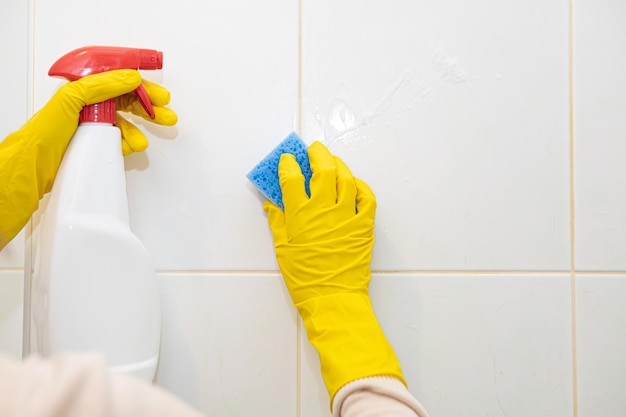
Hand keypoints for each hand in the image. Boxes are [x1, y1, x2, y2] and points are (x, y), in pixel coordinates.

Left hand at [0, 69, 175, 248]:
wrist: (33, 166)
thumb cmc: (44, 133)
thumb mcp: (72, 99)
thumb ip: (102, 85)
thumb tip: (129, 78)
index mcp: (82, 89)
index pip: (118, 81)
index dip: (140, 87)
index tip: (158, 94)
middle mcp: (87, 105)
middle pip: (126, 101)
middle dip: (148, 108)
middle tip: (165, 114)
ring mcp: (90, 124)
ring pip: (124, 122)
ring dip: (139, 130)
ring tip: (144, 140)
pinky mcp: (92, 142)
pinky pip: (118, 140)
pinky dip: (128, 143)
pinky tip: (131, 147)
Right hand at [263, 140, 375, 304]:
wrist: (332, 298)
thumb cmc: (305, 278)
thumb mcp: (283, 249)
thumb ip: (278, 222)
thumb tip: (272, 205)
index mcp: (301, 215)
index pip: (293, 179)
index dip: (289, 165)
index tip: (287, 159)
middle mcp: (324, 210)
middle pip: (323, 170)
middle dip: (317, 155)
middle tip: (313, 149)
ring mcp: (346, 216)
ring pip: (346, 179)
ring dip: (339, 165)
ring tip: (333, 160)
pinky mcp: (363, 226)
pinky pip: (367, 199)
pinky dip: (362, 187)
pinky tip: (355, 183)